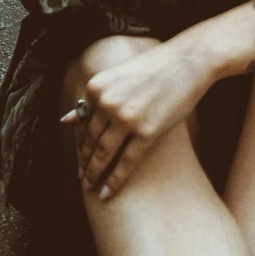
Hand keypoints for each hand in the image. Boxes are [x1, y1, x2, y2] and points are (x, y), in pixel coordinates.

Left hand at [60, 37, 210, 200]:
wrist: (188, 62)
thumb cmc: (154, 68)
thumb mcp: (117, 78)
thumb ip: (93, 99)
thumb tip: (66, 119)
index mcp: (96, 88)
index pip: (82, 124)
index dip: (78, 145)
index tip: (78, 160)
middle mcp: (107, 103)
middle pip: (89, 140)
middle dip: (84, 162)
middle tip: (80, 179)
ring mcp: (126, 118)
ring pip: (103, 154)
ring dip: (94, 174)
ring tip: (90, 188)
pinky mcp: (147, 132)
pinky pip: (126, 162)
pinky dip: (114, 180)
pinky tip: (107, 193)